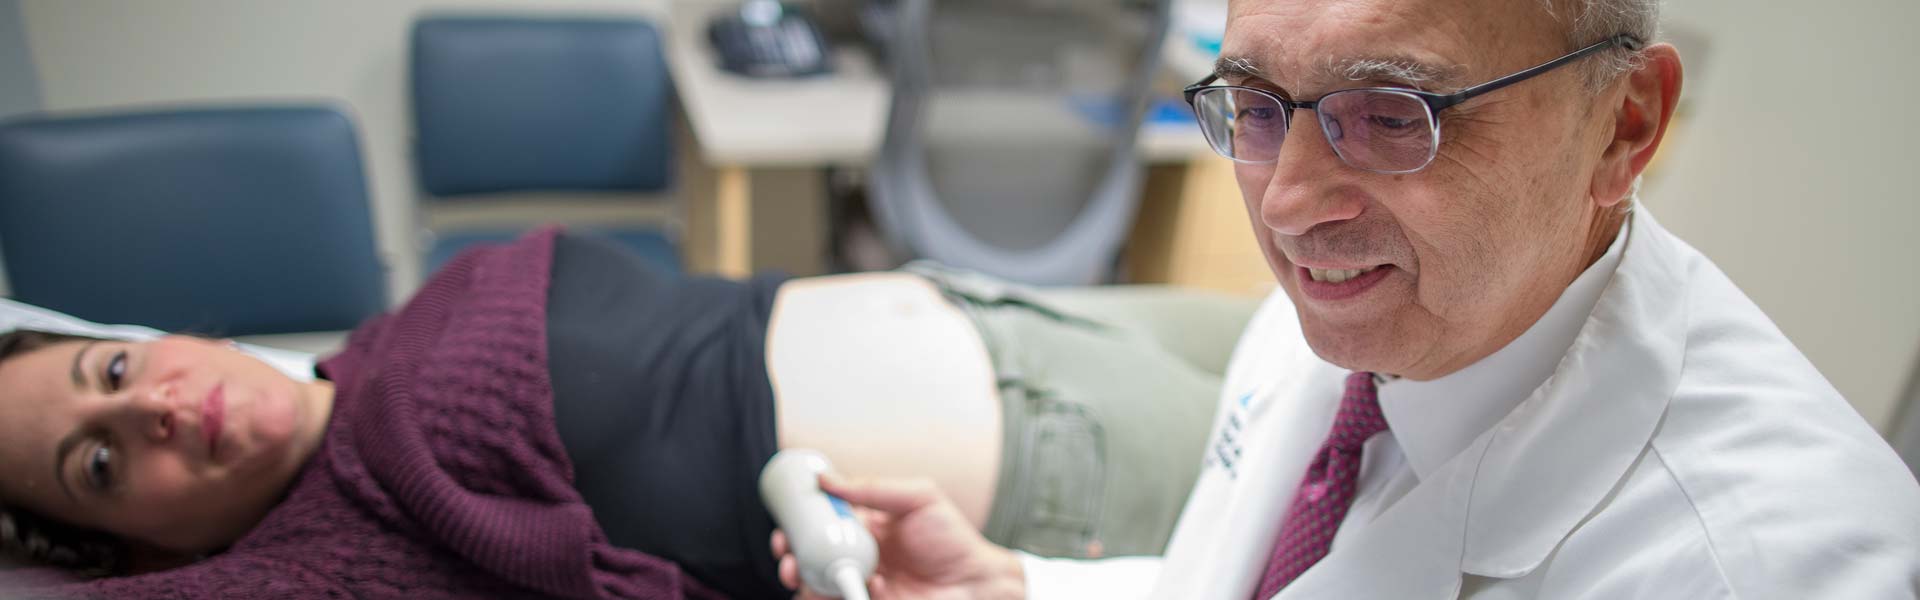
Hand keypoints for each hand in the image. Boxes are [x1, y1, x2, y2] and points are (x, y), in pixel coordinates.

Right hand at [772, 475, 1025, 599]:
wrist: (976, 583)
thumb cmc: (953, 540)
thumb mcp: (919, 498)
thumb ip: (874, 488)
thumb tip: (827, 479)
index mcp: (866, 526)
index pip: (822, 521)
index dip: (799, 522)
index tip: (786, 522)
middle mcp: (859, 554)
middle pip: (811, 553)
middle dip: (790, 552)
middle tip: (785, 552)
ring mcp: (861, 583)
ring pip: (816, 582)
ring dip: (799, 577)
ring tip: (796, 573)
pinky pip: (834, 599)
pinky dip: (821, 597)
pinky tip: (830, 589)